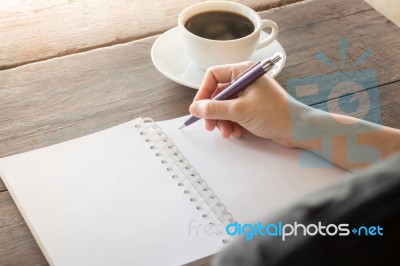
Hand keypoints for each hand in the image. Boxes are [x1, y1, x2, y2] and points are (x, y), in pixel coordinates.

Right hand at [189, 61, 308, 146]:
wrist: (297, 129)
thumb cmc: (276, 114)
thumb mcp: (239, 111)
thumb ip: (214, 108)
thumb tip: (196, 108)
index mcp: (244, 72)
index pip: (214, 75)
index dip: (204, 92)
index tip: (199, 108)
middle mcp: (245, 81)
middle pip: (218, 93)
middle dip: (213, 111)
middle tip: (210, 126)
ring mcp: (249, 94)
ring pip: (225, 106)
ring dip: (222, 120)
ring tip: (226, 132)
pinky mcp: (252, 107)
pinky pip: (234, 113)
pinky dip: (232, 123)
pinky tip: (236, 132)